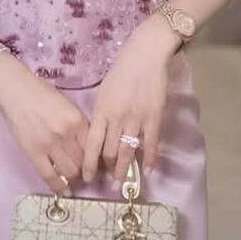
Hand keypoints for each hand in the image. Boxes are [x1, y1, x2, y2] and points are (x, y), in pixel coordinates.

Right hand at [0, 55, 89, 194]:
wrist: (16, 91)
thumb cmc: (42, 94)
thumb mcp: (68, 105)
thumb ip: (79, 124)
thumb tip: (88, 145)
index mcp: (78, 120)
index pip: (94, 148)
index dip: (97, 160)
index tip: (98, 166)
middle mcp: (66, 134)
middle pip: (83, 162)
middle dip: (87, 171)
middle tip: (87, 174)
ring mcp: (50, 145)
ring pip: (70, 172)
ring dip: (74, 178)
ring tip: (74, 178)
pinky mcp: (34, 153)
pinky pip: (50, 176)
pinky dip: (59, 187)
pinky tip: (65, 191)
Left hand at [81, 17, 178, 183]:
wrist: (145, 54)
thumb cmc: (122, 70)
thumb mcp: (104, 90)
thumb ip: (102, 112)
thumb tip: (99, 132)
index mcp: (101, 110)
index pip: (92, 143)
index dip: (89, 163)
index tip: (87, 176)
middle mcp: (117, 118)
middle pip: (110, 151)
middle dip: (107, 170)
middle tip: (108, 183)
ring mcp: (136, 118)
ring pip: (128, 151)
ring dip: (124, 170)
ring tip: (122, 184)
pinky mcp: (154, 117)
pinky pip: (151, 143)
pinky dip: (150, 158)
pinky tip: (148, 170)